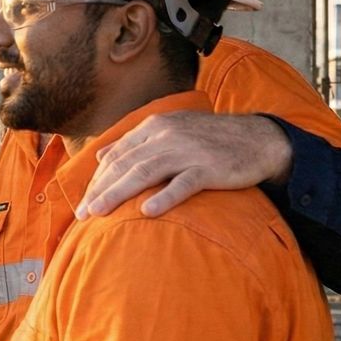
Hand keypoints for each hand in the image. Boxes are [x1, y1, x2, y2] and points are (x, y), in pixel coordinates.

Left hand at [77, 112, 292, 218]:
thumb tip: (101, 156)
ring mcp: (188, 151)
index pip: (118, 155)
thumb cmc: (210, 140)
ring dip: (118, 193)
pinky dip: (165, 197)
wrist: (259, 139)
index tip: (82, 202)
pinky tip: (147, 211)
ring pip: (145, 172)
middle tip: (81, 214)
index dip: (97, 180)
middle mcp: (167, 135)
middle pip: (125, 164)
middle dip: (100, 190)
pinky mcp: (210, 167)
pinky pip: (184, 183)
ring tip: (98, 213)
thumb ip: (135, 143)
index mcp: (155, 126)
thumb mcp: (170, 132)